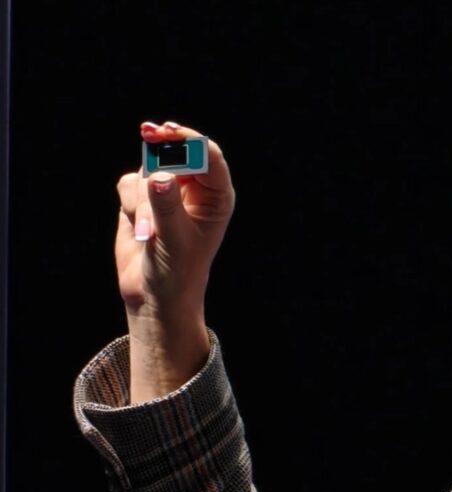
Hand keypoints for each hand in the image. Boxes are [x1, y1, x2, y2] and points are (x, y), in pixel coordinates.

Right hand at [116, 120, 234, 319]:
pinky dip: (129, 202)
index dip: (188, 139)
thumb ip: (166, 207)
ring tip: (149, 229)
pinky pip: (129, 183)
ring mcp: (168, 192)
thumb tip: (160, 177)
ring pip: (148, 169)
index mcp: (217, 198)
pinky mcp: (143, 199)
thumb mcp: (174, 241)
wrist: (155, 294)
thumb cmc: (177, 272)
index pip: (208, 156)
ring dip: (141, 195)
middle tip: (146, 134)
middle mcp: (195, 190)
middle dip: (159, 151)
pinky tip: (139, 228)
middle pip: (176, 152)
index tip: (166, 132)